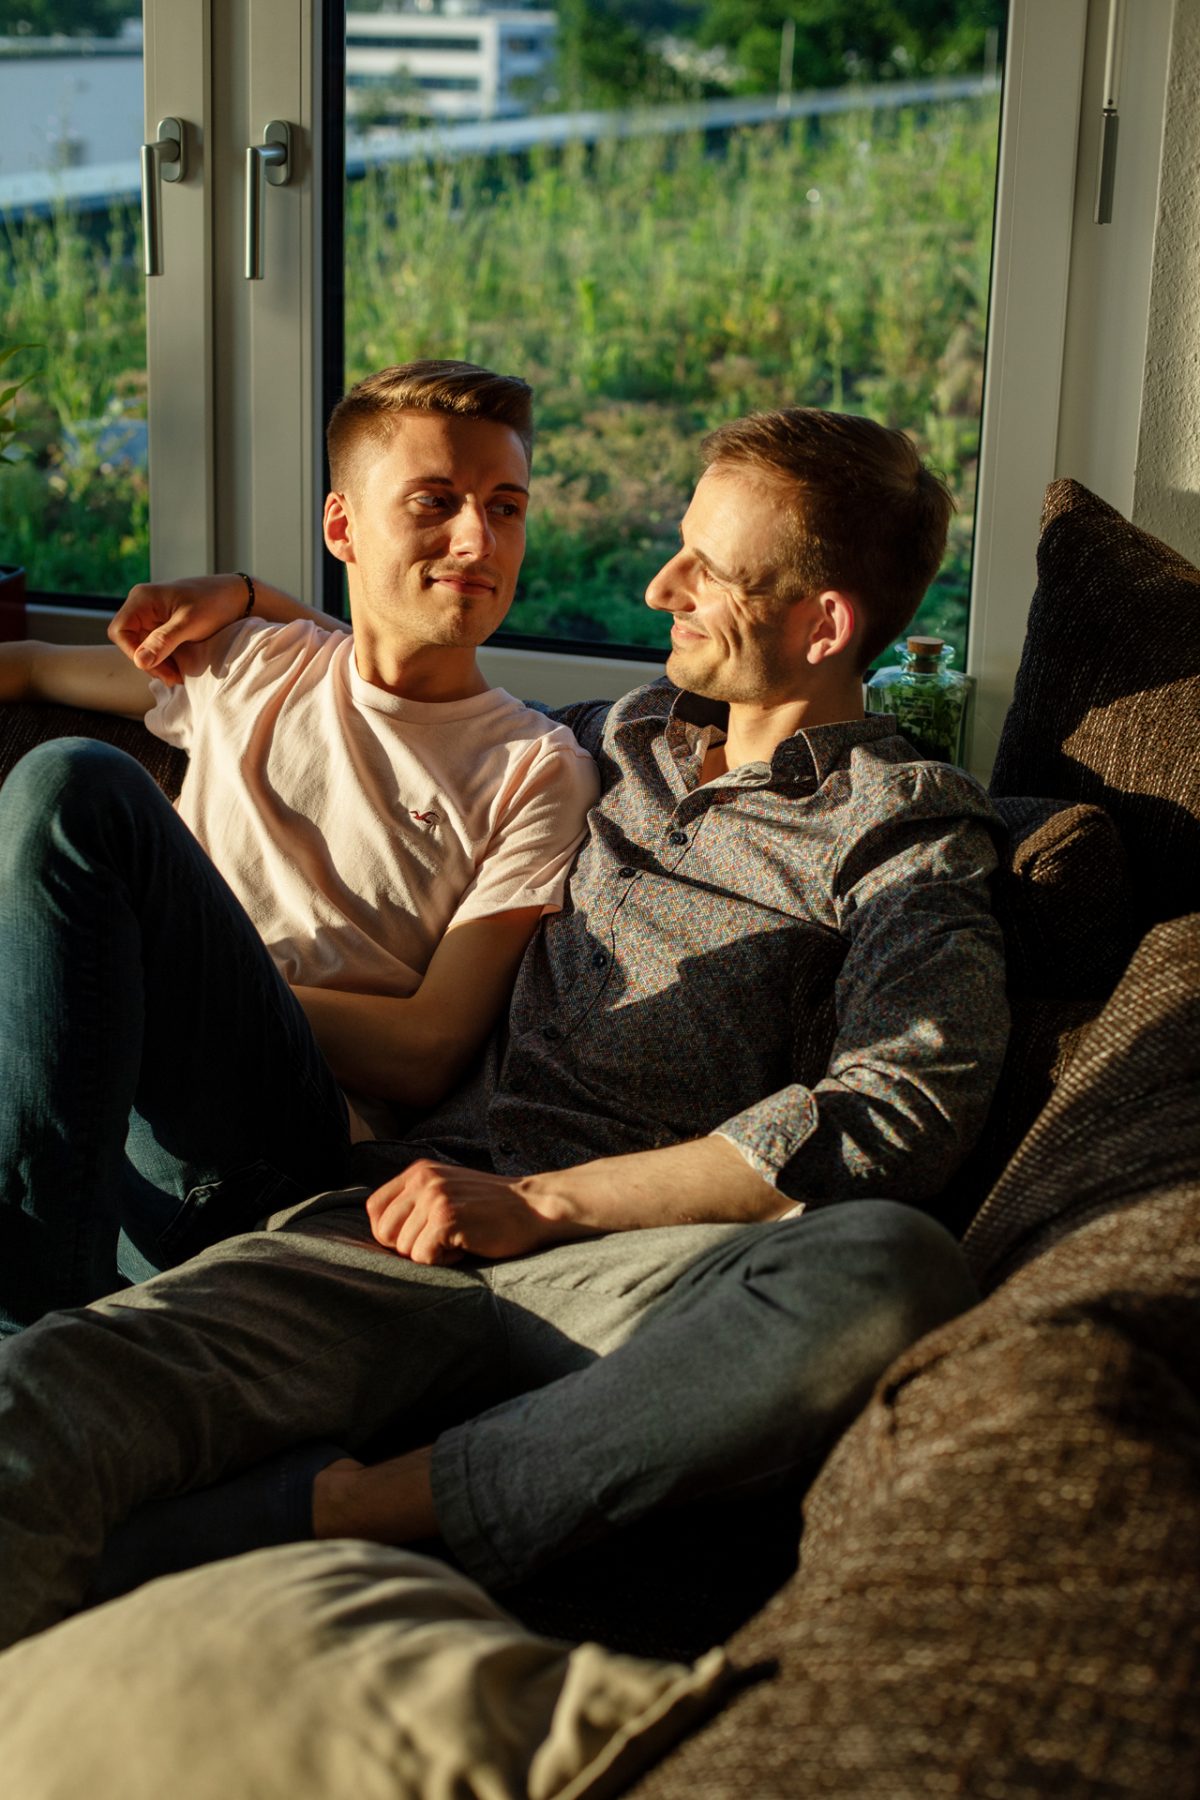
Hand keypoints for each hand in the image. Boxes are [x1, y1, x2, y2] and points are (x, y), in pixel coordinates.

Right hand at [109, 574, 249, 685]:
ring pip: (143, 648)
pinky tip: (180, 668)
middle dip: (149, 662)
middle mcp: (143, 606)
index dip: (132, 652)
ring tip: (178, 675)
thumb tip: (140, 662)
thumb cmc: (214, 603)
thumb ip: (163, 641)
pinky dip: (165, 660)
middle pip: (131, 642)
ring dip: (158, 664)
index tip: (153, 666)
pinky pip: (155, 648)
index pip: (120, 631)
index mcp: (142, 599)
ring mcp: (153, 617)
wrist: (237, 597)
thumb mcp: (189, 624)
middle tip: (172, 677)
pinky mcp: (163, 627)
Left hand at [365, 1160, 562, 1265]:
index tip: (416, 1238)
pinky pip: (423, 1257)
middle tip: (440, 1242)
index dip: (390, 1232)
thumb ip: (417, 1201)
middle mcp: (422, 1180)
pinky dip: (443, 1261)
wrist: (535, 1206)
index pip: (374, 1208)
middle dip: (407, 1247)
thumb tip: (382, 1234)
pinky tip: (465, 1247)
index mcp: (419, 1171)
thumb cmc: (493, 1208)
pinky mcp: (446, 1219)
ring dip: (431, 1254)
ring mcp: (434, 1198)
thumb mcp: (448, 1190)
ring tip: (459, 1240)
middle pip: (384, 1232)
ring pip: (404, 1249)